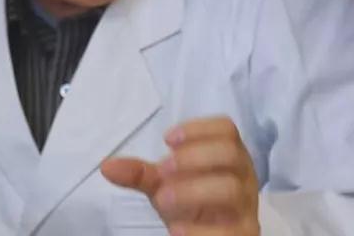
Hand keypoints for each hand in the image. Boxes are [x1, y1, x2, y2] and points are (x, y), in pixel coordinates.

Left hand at [101, 117, 258, 235]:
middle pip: (230, 154)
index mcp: (229, 156)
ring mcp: (246, 207)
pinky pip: (230, 231)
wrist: (204, 235)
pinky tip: (176, 230)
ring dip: (193, 190)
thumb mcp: (165, 184)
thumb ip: (140, 173)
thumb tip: (106, 166)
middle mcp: (243, 177)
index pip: (226, 129)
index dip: (198, 129)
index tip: (167, 139)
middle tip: (163, 169)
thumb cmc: (190, 202)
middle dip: (194, 157)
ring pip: (231, 189)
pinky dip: (200, 231)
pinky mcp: (243, 234)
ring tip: (162, 198)